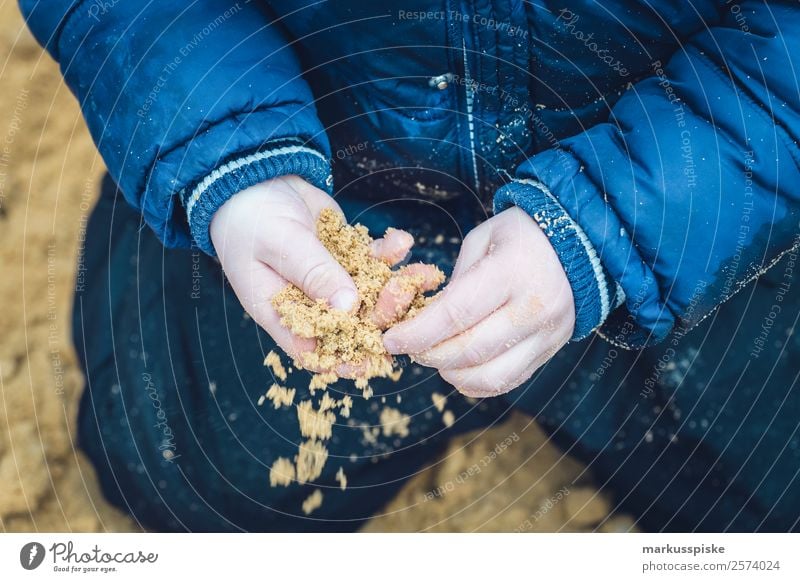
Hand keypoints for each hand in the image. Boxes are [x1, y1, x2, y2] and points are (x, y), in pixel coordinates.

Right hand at [209, 175, 432, 373]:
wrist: (253, 176)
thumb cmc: (251, 216)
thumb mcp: (280, 244)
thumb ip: (314, 274)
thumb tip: (348, 308)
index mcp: (281, 313)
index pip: (314, 351)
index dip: (344, 360)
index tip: (374, 359)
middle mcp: (308, 302)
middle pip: (351, 324)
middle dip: (382, 315)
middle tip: (404, 294)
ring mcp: (330, 279)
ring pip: (369, 294)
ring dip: (397, 287)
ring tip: (424, 273)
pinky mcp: (344, 255)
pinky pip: (372, 262)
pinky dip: (389, 255)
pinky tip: (404, 241)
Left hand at [382, 207, 574, 396]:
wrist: (578, 245)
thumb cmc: (521, 236)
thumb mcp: (482, 240)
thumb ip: (455, 282)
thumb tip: (428, 321)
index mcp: (511, 271)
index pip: (456, 314)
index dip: (418, 333)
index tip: (393, 339)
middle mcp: (533, 307)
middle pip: (470, 350)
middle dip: (429, 354)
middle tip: (409, 348)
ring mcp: (547, 334)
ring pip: (490, 375)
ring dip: (451, 373)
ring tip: (434, 358)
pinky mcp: (551, 350)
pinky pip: (509, 381)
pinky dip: (477, 383)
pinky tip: (459, 370)